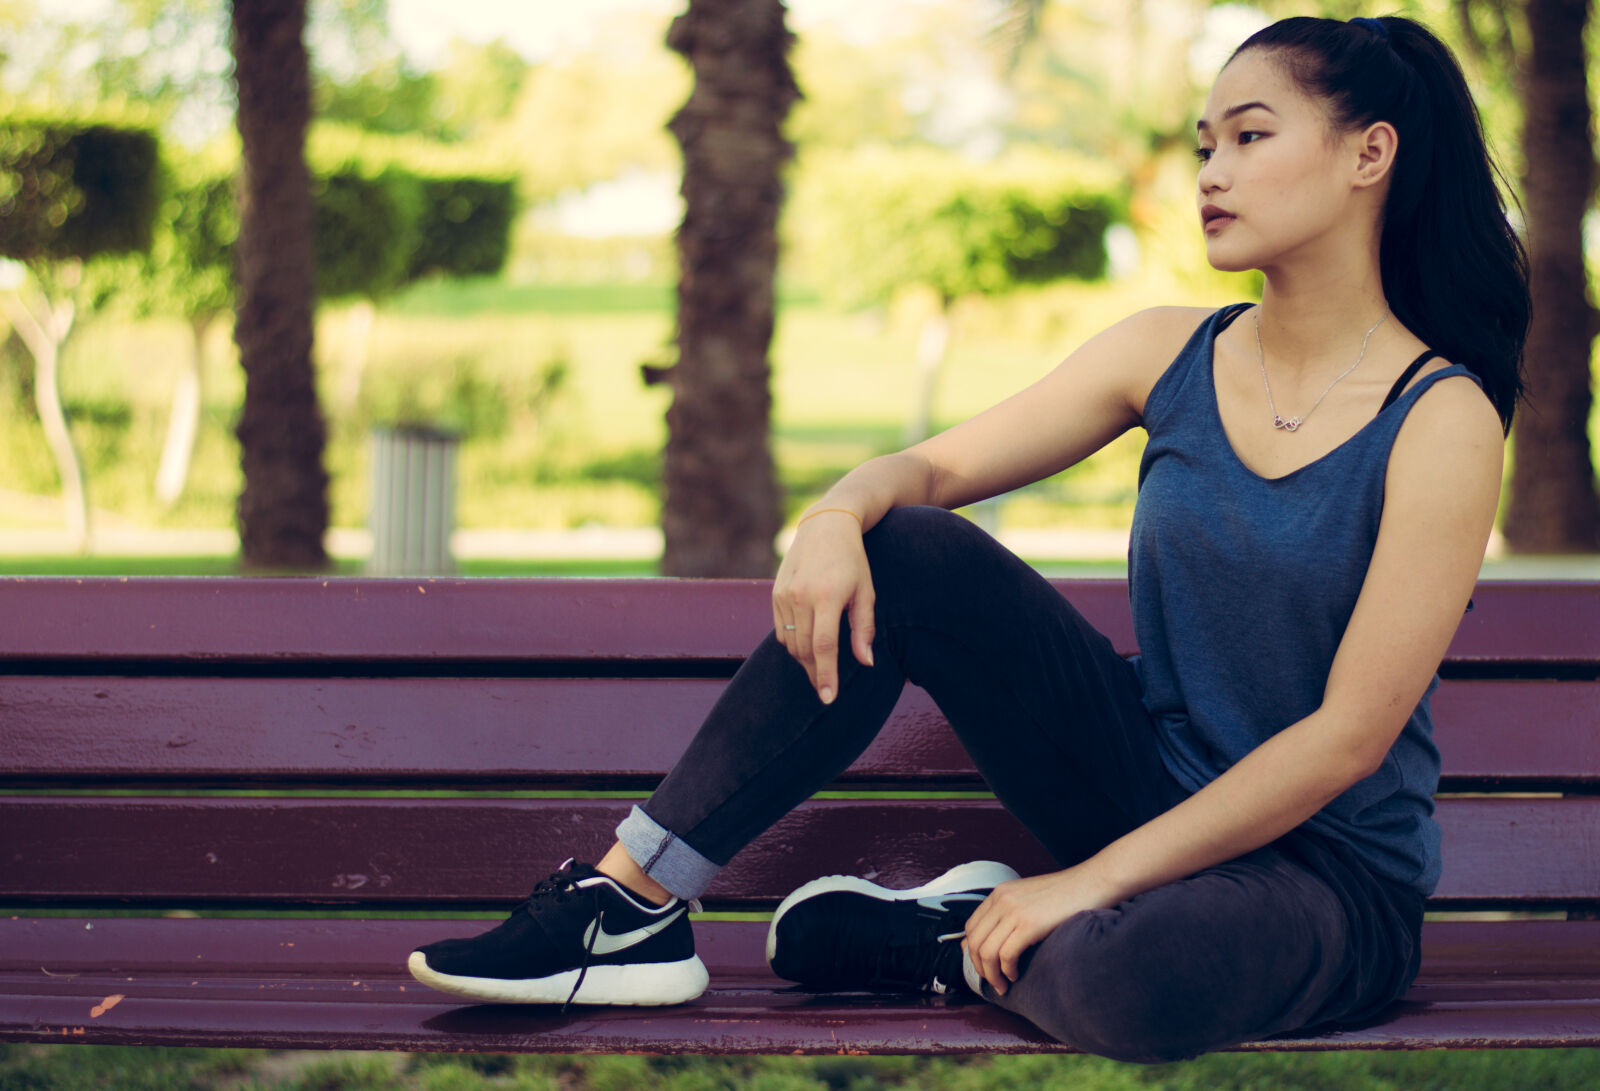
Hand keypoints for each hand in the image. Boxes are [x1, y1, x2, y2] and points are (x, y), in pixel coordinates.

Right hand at [772, 510, 875, 702]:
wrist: (826, 526)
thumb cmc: (853, 560)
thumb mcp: (866, 591)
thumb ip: (864, 629)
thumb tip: (865, 662)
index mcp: (827, 596)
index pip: (823, 646)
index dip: (826, 675)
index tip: (828, 698)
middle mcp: (801, 596)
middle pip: (804, 650)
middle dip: (815, 673)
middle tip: (826, 687)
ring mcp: (784, 594)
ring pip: (790, 643)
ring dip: (804, 660)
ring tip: (819, 667)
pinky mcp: (775, 593)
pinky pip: (781, 630)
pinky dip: (792, 643)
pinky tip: (806, 644)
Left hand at [961, 866, 1119, 996]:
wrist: (1093, 883)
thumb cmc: (1067, 894)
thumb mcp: (1030, 898)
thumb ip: (1012, 912)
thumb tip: (998, 940)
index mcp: (1000, 893)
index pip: (971, 927)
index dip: (972, 952)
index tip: (984, 967)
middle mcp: (1001, 900)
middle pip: (974, 941)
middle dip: (980, 968)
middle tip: (993, 982)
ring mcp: (1014, 911)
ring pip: (986, 951)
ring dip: (992, 974)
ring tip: (1004, 985)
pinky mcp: (1029, 924)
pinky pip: (1005, 955)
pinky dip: (1007, 971)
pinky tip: (1016, 975)